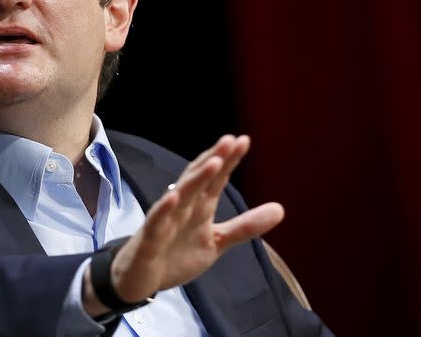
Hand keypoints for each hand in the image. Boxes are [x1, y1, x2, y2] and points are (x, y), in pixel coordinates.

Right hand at [83, 135, 283, 314]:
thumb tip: (281, 209)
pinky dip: (163, 209)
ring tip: (213, 162)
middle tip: (230, 140)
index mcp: (199, 207)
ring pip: (180, 195)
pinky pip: (156, 221)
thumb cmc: (176, 253)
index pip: (215, 180)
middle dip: (213, 160)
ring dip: (195, 179)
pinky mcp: (149, 239)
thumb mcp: (216, 241)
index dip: (228, 161)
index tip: (244, 141)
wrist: (140, 279)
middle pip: (198, 179)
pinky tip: (173, 196)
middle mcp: (182, 208)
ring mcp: (164, 221)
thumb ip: (245, 226)